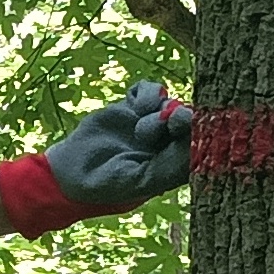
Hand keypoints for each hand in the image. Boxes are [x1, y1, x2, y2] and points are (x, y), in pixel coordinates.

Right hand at [47, 80, 192, 207]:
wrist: (73, 169)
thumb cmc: (111, 184)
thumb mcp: (142, 180)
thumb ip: (170, 166)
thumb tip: (197, 149)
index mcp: (176, 162)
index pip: (199, 142)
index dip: (200, 132)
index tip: (192, 130)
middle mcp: (167, 141)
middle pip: (187, 118)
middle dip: (183, 116)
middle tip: (175, 118)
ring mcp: (151, 121)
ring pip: (170, 102)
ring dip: (159, 108)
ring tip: (140, 124)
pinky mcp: (132, 105)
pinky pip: (151, 89)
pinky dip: (148, 93)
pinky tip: (136, 104)